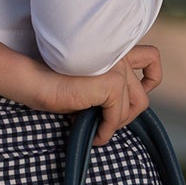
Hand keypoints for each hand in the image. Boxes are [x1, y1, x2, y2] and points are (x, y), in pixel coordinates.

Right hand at [0, 43, 160, 145]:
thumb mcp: (88, 81)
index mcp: (115, 49)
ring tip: (98, 129)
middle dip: (128, 114)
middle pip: (144, 92)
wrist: (35, 80)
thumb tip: (120, 111)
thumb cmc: (51, 81)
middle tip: (105, 123)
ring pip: (135, 106)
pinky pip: (118, 116)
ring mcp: (118, 67)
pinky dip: (107, 131)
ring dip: (117, 123)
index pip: (151, 58)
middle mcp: (119, 54)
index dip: (151, 78)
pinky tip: (94, 135)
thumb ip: (107, 85)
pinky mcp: (112, 83)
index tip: (137, 93)